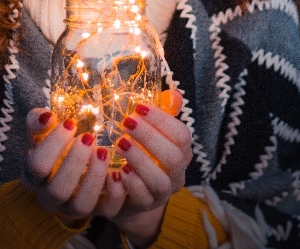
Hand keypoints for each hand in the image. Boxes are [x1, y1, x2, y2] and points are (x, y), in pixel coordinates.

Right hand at [22, 108, 125, 222]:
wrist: (71, 171)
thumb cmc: (55, 149)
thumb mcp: (43, 134)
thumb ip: (38, 122)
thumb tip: (47, 117)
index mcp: (34, 178)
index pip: (37, 167)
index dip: (53, 145)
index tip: (70, 123)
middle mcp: (52, 198)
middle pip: (58, 190)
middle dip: (74, 162)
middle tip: (88, 137)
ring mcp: (74, 209)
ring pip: (82, 206)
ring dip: (94, 177)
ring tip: (102, 152)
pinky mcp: (98, 212)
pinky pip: (108, 211)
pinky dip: (115, 192)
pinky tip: (118, 171)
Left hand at [111, 89, 191, 245]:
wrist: (131, 196)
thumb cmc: (143, 156)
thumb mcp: (153, 134)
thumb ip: (163, 114)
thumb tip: (173, 93)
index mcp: (182, 153)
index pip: (182, 135)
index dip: (162, 120)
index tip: (138, 107)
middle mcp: (176, 174)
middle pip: (173, 157)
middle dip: (149, 138)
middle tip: (126, 122)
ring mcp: (162, 194)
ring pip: (160, 182)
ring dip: (139, 160)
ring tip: (119, 143)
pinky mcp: (144, 207)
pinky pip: (142, 199)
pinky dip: (130, 184)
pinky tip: (117, 171)